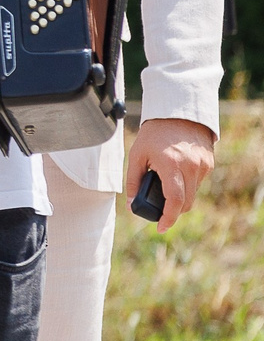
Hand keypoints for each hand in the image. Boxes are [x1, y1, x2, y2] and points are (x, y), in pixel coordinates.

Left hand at [126, 115, 215, 231]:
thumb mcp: (137, 155)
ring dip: (180, 197)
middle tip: (159, 211)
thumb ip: (133, 180)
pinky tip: (176, 174)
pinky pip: (197, 183)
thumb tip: (131, 204)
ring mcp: (202, 166)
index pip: (174, 200)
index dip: (168, 218)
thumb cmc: (153, 134)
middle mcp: (190, 167)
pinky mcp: (208, 164)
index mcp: (171, 164)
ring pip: (192, 194)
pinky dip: (186, 185)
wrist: (178, 113)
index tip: (160, 227)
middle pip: (185, 203)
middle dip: (172, 211)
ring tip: (165, 186)